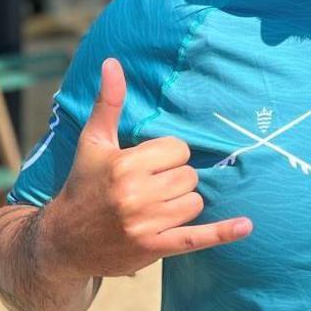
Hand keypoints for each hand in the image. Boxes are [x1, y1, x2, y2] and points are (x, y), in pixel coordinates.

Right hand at [35, 58, 251, 279]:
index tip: (147, 165)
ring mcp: (146, 225)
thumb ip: (108, 102)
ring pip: (194, 202)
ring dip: (182, 204)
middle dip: (175, 179)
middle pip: (189, 176)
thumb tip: (112, 62)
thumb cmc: (83, 184)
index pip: (178, 149)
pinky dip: (223, 233)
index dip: (166, 156)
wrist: (64, 241)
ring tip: (154, 207)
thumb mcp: (93, 142)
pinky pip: (197, 238)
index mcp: (124, 165)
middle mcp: (136, 195)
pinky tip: (246, 227)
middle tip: (149, 188)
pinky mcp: (155, 248)